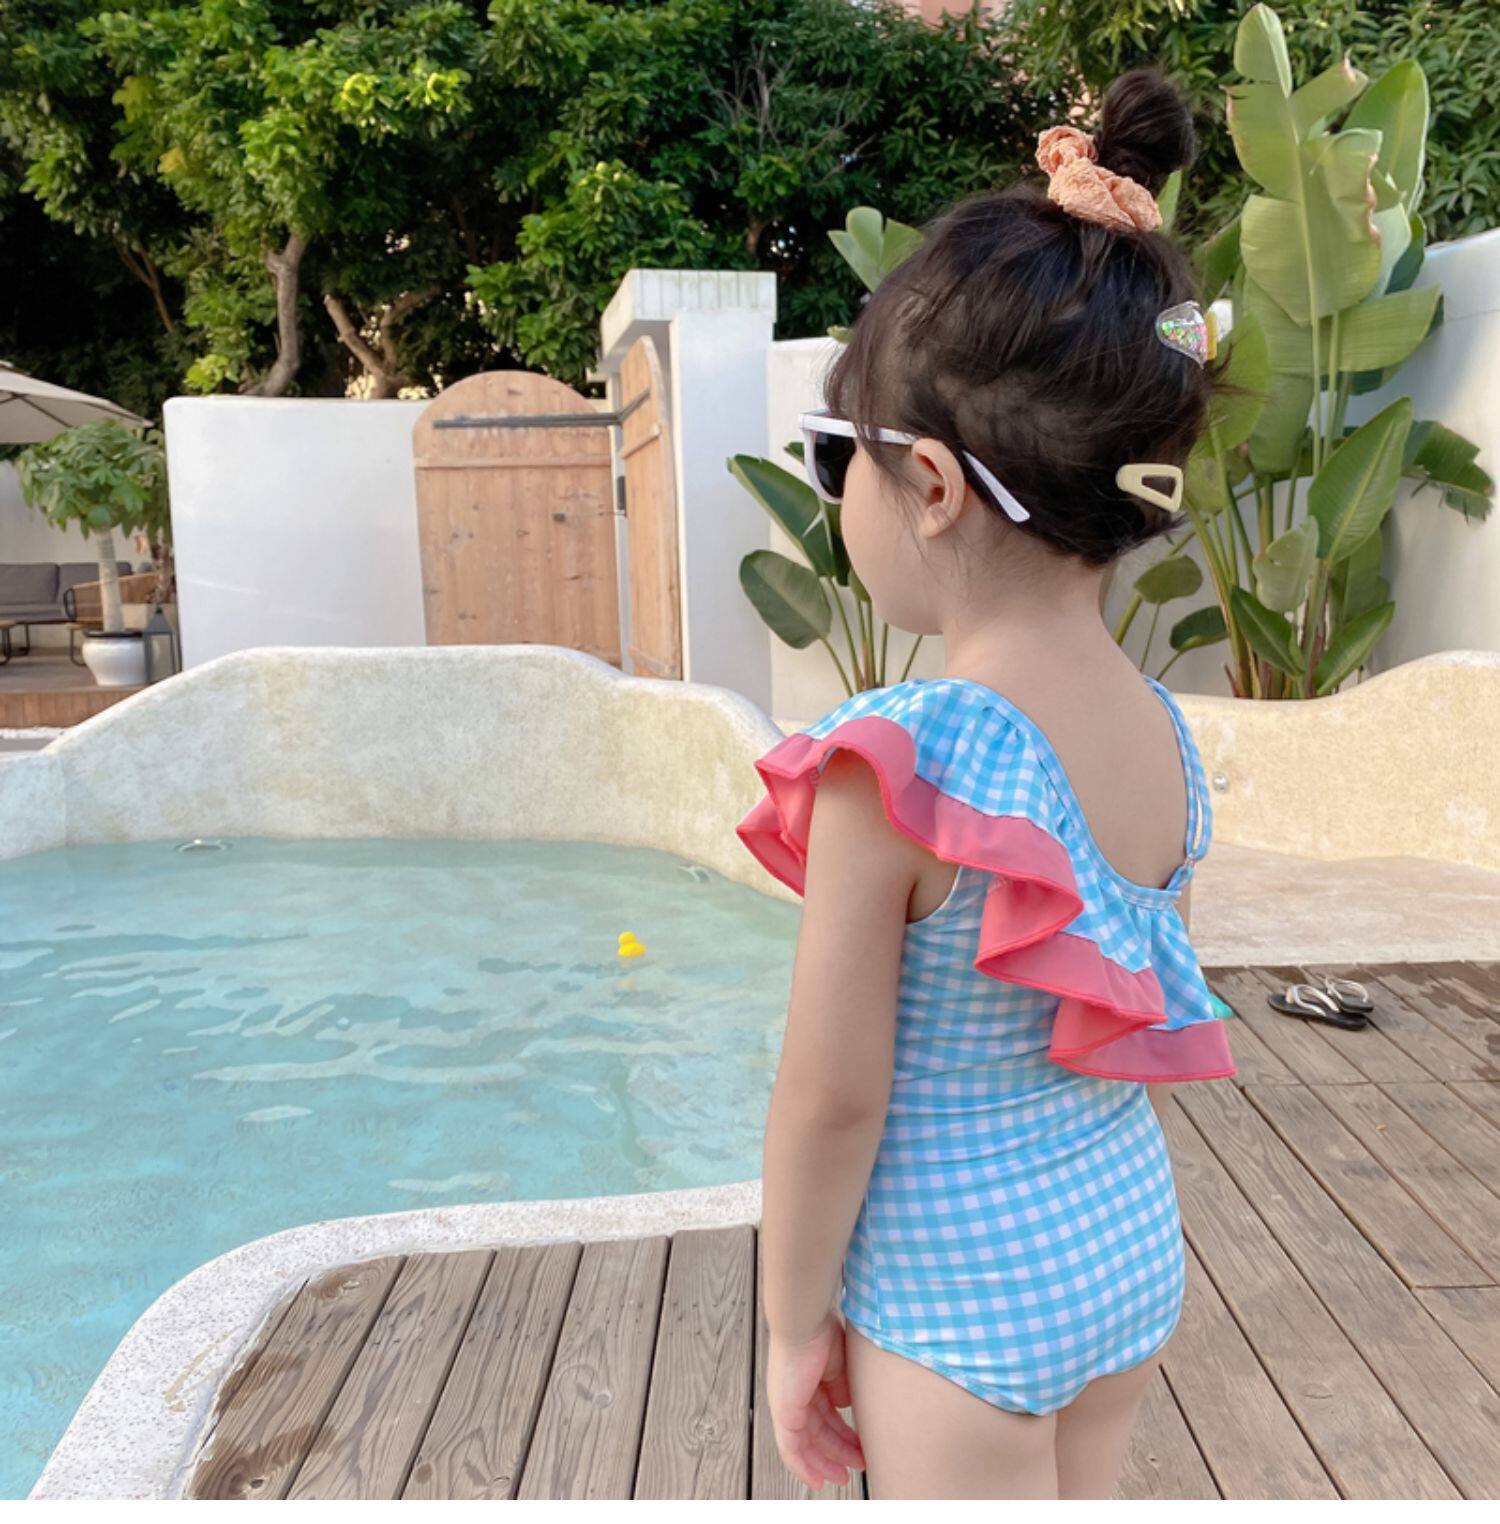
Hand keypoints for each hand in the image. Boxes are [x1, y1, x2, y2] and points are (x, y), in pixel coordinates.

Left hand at [767, 1314, 865, 1490]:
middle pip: (818, 1432)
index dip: (843, 1433)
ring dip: (825, 1462)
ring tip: (845, 1477)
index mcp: (808, 1380)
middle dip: (839, 1451)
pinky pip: (791, 1449)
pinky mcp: (783, 1413)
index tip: (860, 1447)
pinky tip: (817, 1480)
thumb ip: (842, 1387)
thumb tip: (846, 1406)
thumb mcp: (840, 1366)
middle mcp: (794, 1395)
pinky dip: (803, 1466)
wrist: (805, 1322)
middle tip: (859, 1465)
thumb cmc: (823, 1333)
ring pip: (806, 1444)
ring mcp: (786, 1405)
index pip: (826, 1414)